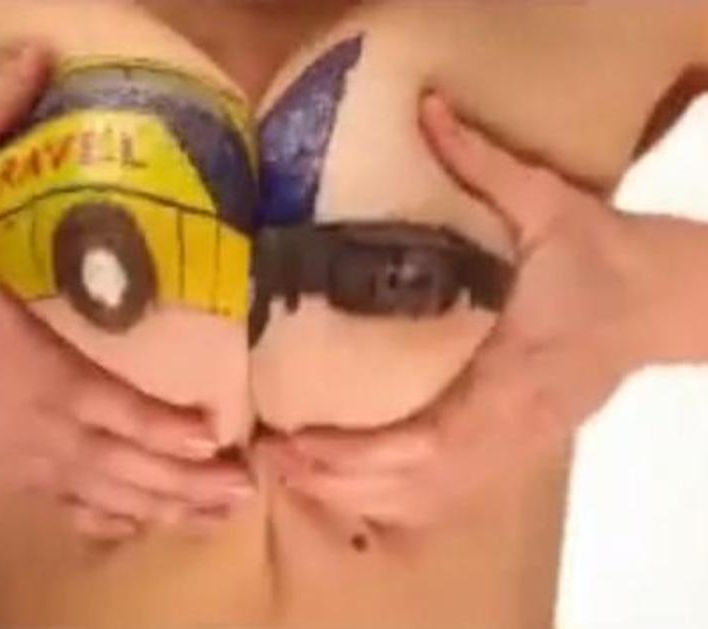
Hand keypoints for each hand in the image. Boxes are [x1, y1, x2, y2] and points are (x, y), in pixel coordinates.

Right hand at [0, 47, 253, 538]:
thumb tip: (37, 55)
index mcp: (10, 353)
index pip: (103, 400)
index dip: (161, 426)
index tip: (217, 437)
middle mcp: (14, 413)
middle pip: (112, 462)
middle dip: (181, 480)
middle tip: (244, 491)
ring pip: (88, 491)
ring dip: (155, 505)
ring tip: (213, 516)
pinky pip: (46, 499)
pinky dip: (96, 514)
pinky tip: (132, 526)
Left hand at [263, 93, 706, 527]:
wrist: (662, 301)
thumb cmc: (602, 257)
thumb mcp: (550, 203)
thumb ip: (484, 162)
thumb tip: (424, 107)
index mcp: (511, 378)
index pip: (428, 440)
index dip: (357, 453)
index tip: (295, 439)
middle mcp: (507, 430)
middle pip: (411, 486)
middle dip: (335, 481)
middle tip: (269, 456)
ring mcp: (510, 448)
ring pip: (423, 501)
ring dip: (353, 498)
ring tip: (290, 473)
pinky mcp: (510, 449)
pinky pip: (443, 496)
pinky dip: (388, 500)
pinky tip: (344, 487)